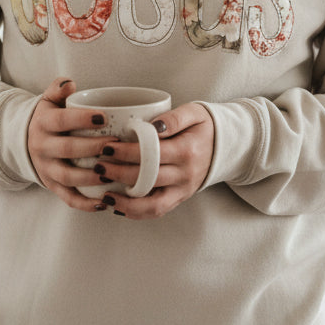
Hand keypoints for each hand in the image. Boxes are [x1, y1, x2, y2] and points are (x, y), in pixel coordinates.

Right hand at [27, 78, 118, 211]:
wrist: (24, 142)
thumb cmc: (49, 118)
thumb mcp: (49, 100)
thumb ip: (58, 89)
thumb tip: (70, 83)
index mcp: (43, 123)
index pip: (61, 121)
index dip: (81, 119)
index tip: (104, 117)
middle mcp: (41, 147)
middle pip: (68, 149)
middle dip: (93, 148)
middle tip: (117, 144)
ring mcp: (46, 169)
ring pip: (68, 177)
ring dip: (91, 177)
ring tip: (113, 173)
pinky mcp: (51, 186)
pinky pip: (67, 198)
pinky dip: (85, 204)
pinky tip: (104, 202)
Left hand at [95, 102, 213, 220]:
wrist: (226, 146)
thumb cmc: (204, 126)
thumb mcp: (194, 112)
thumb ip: (173, 117)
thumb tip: (151, 126)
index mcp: (187, 151)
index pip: (152, 154)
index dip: (127, 152)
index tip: (107, 147)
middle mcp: (186, 175)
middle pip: (148, 178)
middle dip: (119, 174)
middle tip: (98, 166)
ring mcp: (183, 190)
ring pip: (152, 204)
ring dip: (126, 202)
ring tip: (104, 195)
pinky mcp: (180, 199)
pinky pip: (157, 211)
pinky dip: (136, 212)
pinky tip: (117, 206)